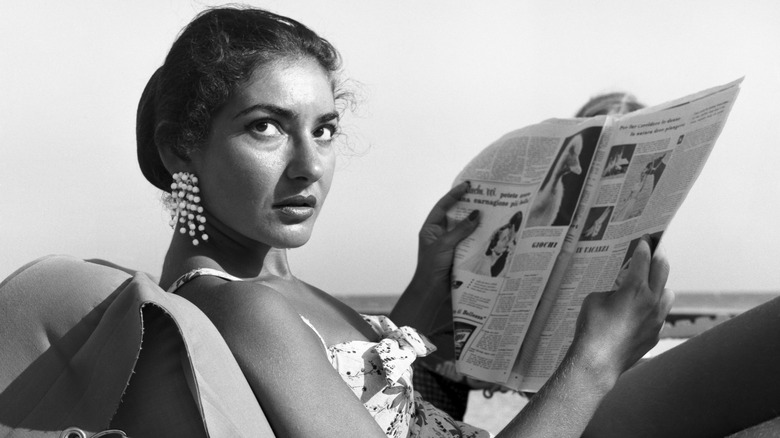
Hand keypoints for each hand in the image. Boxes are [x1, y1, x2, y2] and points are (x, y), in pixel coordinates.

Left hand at [412, 182, 479, 299]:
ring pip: (464, 228)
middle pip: (455, 215)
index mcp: (431, 228)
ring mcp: (450, 244)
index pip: (442, 206)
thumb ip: (461, 230)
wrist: (432, 291)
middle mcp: (440, 234)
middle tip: (484, 197)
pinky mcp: (459, 254)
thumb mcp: (445, 245)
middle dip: (468, 206)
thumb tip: (476, 214)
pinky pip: (470, 241)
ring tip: (490, 211)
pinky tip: (489, 231)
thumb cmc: (432, 266)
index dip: (454, 195)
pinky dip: (478, 236)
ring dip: (475, 221)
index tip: (467, 186)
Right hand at [570, 235, 673, 380]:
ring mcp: (657, 319)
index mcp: (635, 288)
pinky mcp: (655, 334)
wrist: (598, 361)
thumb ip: (611, 289)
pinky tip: (638, 313)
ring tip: (648, 285)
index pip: (644, 259)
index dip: (644, 246)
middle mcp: (651, 301)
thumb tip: (618, 290)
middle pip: (662, 270)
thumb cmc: (591, 328)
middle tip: (654, 250)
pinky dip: (653, 308)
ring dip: (660, 285)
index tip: (645, 238)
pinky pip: (660, 314)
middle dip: (658, 256)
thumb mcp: (595, 299)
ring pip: (668, 293)